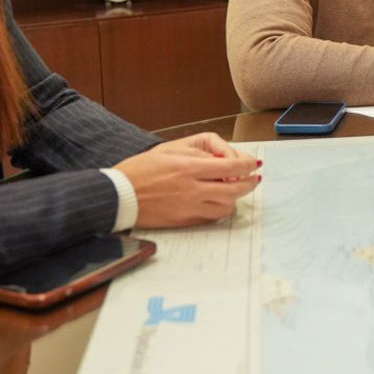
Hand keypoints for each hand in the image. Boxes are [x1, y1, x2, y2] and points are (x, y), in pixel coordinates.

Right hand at [115, 133, 261, 227]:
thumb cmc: (140, 170)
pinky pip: (211, 218)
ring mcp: (188, 208)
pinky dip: (219, 209)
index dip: (247, 165)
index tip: (255, 164)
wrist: (118, 196)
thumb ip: (198, 155)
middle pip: (234, 190)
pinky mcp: (183, 221)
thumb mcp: (169, 151)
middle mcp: (191, 190)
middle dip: (249, 184)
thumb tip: (222, 161)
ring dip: (235, 198)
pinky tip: (218, 201)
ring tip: (235, 189)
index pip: (230, 167)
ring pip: (225, 207)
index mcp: (188, 168)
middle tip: (254, 179)